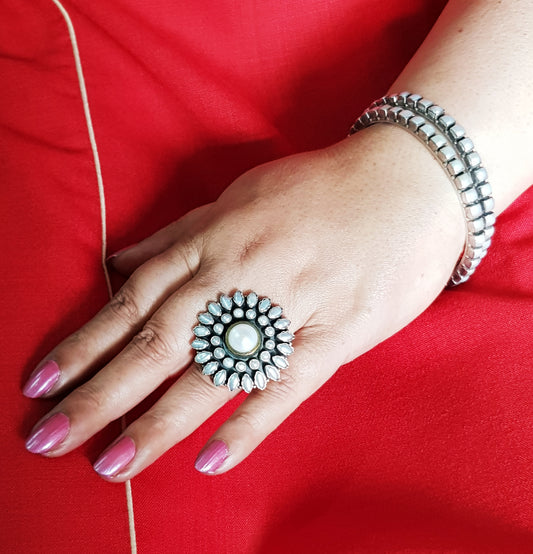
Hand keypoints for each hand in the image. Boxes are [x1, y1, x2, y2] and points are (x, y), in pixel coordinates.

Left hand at [23, 125, 463, 479]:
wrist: (406, 183)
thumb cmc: (318, 189)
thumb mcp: (239, 198)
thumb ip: (180, 235)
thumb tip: (123, 262)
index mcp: (215, 242)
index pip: (134, 300)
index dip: (86, 342)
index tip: (43, 381)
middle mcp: (241, 276)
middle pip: (158, 342)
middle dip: (101, 392)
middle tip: (50, 437)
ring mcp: (290, 307)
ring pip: (213, 371)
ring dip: (160, 419)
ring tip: (114, 463)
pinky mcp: (336, 334)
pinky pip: (286, 385)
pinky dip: (249, 423)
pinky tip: (211, 460)